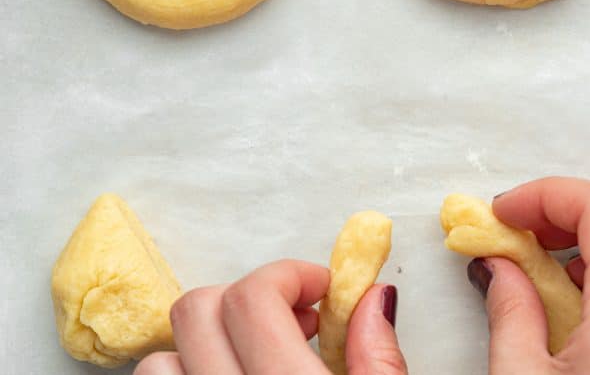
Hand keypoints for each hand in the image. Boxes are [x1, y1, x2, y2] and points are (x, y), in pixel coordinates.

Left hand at [134, 259, 406, 374]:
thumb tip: (371, 296)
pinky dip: (187, 373)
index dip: (291, 275)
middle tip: (294, 318)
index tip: (322, 291)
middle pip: (196, 309)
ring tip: (254, 360)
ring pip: (159, 358)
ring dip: (206, 345)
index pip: (253, 297)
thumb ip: (379, 358)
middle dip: (248, 296)